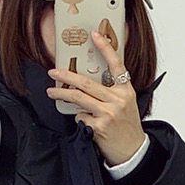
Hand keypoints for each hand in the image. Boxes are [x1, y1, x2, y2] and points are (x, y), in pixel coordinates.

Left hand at [49, 26, 145, 166]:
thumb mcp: (126, 103)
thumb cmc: (127, 126)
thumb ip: (111, 91)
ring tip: (51, 92)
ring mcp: (108, 113)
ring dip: (61, 94)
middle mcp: (118, 99)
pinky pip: (80, 116)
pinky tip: (86, 122)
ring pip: (79, 98)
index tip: (95, 34)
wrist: (133, 151)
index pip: (116, 64)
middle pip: (87, 83)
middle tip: (54, 72)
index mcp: (125, 90)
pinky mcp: (99, 126)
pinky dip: (79, 117)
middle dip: (66, 76)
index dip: (105, 47)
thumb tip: (86, 83)